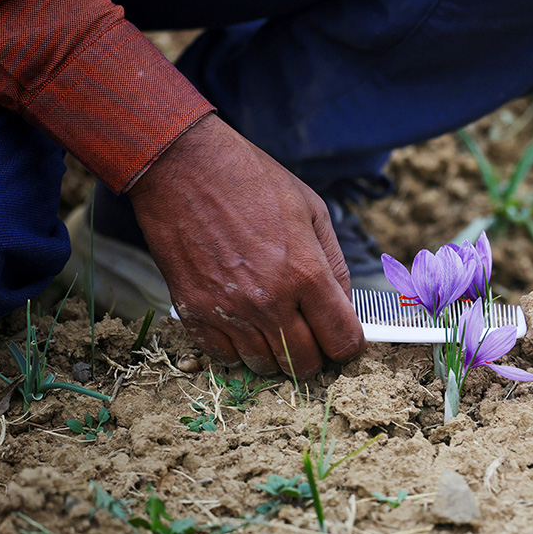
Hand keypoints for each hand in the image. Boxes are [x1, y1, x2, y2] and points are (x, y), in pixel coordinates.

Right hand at [127, 114, 365, 376]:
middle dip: (316, 355)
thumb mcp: (313, 210)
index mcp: (305, 273)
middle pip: (306, 364)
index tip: (344, 339)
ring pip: (266, 366)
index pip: (342, 340)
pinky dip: (238, 349)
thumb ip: (335, 264)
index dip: (349, 345)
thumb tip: (345, 304)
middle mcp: (269, 300)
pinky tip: (244, 324)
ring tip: (275, 326)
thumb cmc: (252, 181)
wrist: (183, 167)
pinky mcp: (194, 312)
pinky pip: (225, 357)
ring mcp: (229, 311)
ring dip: (277, 354)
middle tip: (311, 335)